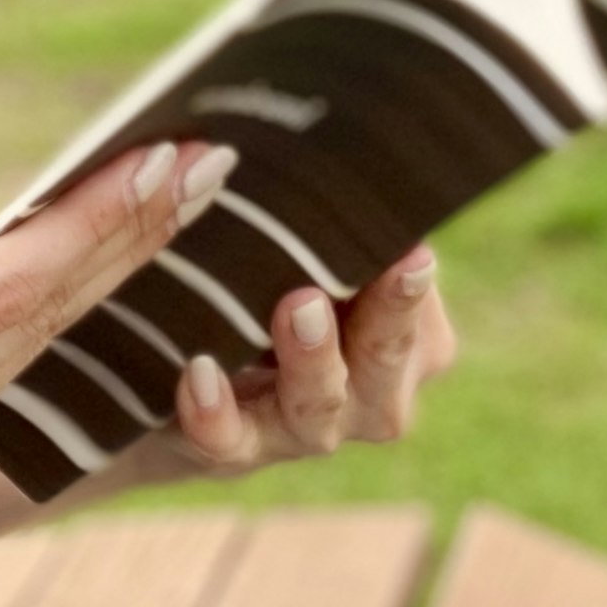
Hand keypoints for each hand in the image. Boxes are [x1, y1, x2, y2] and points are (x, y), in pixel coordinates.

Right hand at [0, 140, 237, 606]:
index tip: (169, 158)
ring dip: (98, 282)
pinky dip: (36, 330)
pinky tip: (71, 287)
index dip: (100, 219)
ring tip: (166, 209)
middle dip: (132, 238)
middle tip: (212, 164)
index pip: (9, 283)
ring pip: (24, 357)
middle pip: (43, 320)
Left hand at [147, 246, 456, 475]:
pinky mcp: (232, 448)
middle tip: (377, 272)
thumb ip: (334, 223)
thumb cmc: (272, 284)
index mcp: (399, 341)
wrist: (186, 374)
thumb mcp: (307, 252)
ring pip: (318, 406)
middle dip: (384, 321)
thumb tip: (340, 158)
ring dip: (312, 360)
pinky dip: (216, 413)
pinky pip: (228, 441)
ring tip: (296, 308)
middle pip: (387, 364)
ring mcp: (300, 427)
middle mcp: (365, 394)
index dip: (414, 288)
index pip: (419, 316)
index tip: (412, 252)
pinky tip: (200, 374)